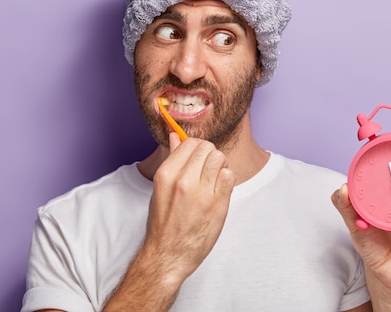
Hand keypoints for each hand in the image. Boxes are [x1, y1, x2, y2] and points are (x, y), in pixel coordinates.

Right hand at [144, 132, 235, 283]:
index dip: (197, 148)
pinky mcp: (218, 204)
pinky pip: (229, 176)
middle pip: (208, 148)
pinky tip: (219, 190)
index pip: (190, 142)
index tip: (198, 159)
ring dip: (220, 166)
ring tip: (214, 180)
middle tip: (208, 170)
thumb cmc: (164, 222)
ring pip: (220, 159)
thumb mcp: (161, 188)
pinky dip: (227, 180)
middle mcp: (183, 180)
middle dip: (210, 155)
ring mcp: (201, 192)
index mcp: (166, 173)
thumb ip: (172, 160)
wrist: (168, 254)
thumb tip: (175, 137)